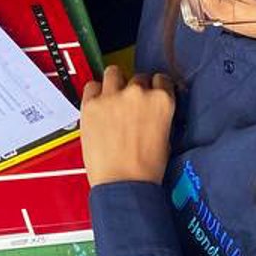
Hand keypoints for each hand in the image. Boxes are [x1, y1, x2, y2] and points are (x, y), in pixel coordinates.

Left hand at [78, 67, 174, 185]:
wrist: (124, 183)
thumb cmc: (146, 168)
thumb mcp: (165, 136)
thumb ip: (158, 114)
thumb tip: (151, 108)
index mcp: (162, 101)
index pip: (160, 79)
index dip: (154, 88)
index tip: (149, 93)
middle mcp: (138, 93)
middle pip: (137, 77)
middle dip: (134, 90)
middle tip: (129, 106)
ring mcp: (113, 96)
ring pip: (114, 73)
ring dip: (115, 84)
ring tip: (112, 99)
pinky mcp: (91, 104)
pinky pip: (91, 86)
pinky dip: (94, 93)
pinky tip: (97, 105)